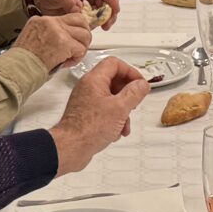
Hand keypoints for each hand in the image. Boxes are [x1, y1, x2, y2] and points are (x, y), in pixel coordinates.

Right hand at [13, 12, 94, 72]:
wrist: (18, 68)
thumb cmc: (22, 60)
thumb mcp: (32, 38)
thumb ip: (48, 34)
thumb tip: (64, 38)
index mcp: (41, 20)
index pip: (67, 17)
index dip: (74, 30)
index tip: (73, 39)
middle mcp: (50, 22)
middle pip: (80, 21)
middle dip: (84, 35)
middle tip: (79, 46)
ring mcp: (58, 31)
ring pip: (85, 35)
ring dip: (81, 48)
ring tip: (71, 57)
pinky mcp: (64, 43)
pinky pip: (81, 48)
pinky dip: (77, 58)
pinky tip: (67, 62)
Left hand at [30, 0, 118, 28]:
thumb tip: (80, 10)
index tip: (114, 10)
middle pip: (107, 1)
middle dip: (109, 13)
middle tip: (106, 23)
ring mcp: (87, 1)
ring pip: (102, 11)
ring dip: (102, 19)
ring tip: (100, 27)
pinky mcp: (84, 11)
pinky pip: (93, 18)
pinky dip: (94, 23)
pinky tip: (91, 27)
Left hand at [48, 57, 148, 171]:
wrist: (71, 148)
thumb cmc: (89, 128)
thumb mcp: (120, 108)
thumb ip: (134, 93)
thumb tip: (142, 85)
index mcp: (94, 80)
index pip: (115, 64)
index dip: (130, 71)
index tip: (140, 83)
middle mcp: (88, 88)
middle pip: (113, 81)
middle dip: (128, 94)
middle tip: (135, 102)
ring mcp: (86, 101)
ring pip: (110, 98)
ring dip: (122, 111)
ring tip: (125, 124)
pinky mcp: (85, 115)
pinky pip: (104, 111)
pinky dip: (113, 119)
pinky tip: (116, 132)